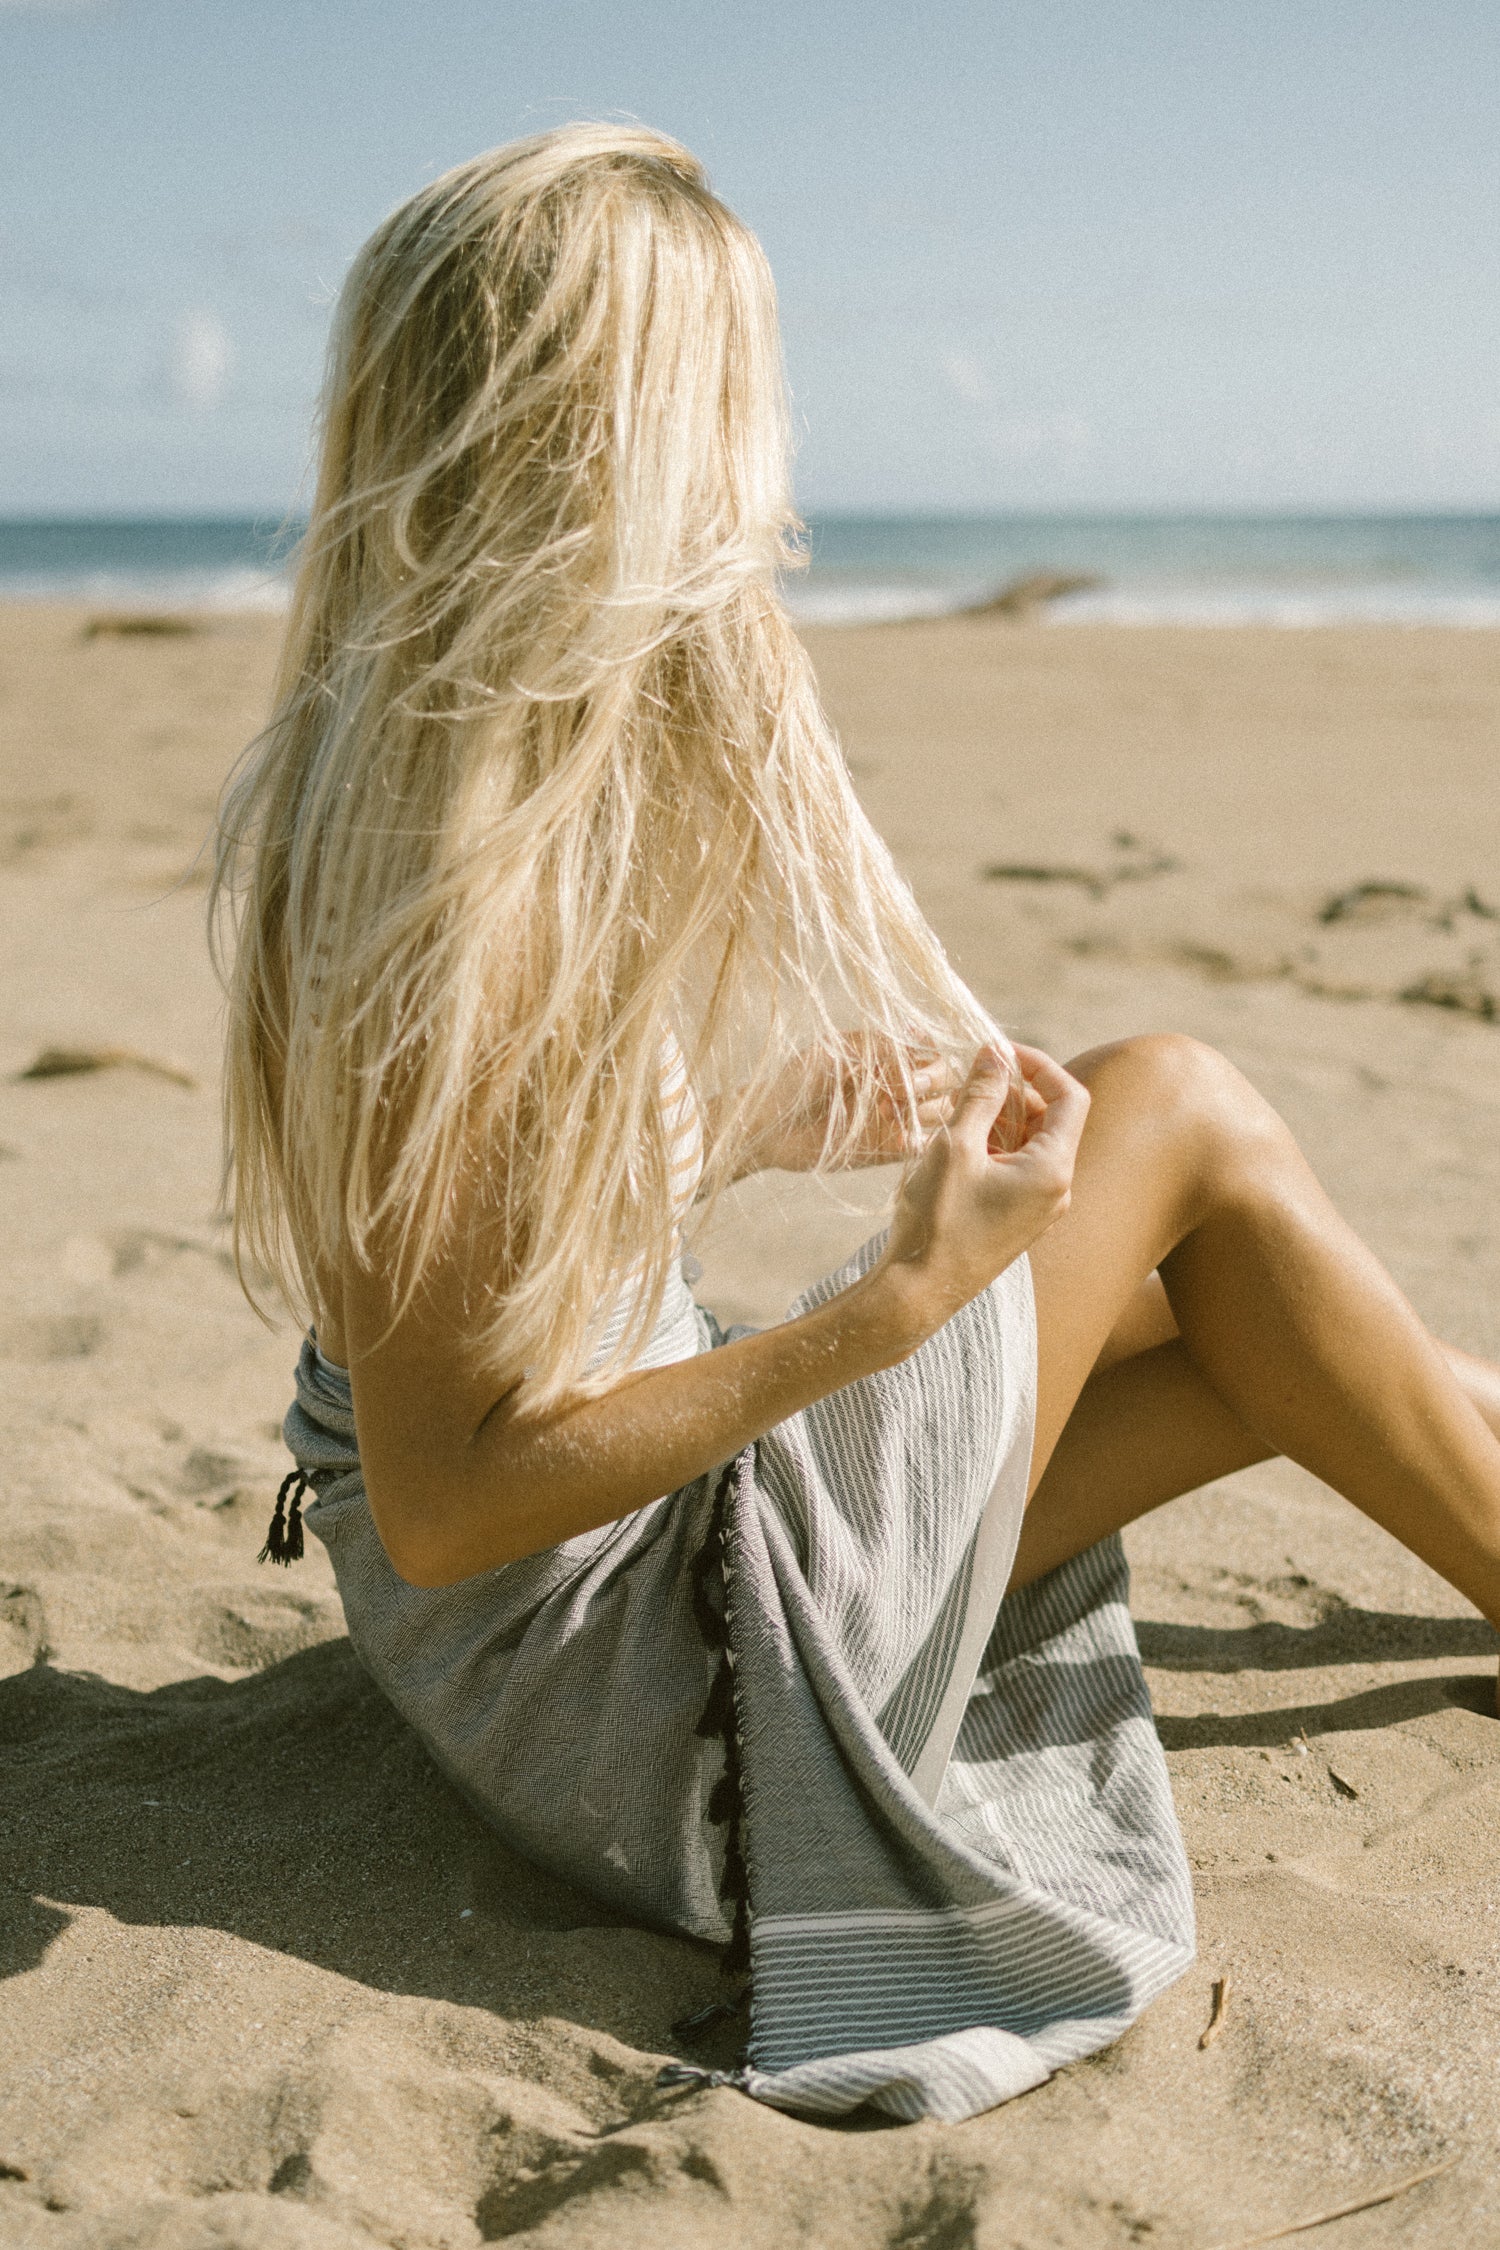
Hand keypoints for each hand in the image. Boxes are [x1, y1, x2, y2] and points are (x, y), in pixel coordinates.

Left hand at [744, 1033, 962, 1173]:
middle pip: (948, 1081)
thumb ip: (877, 1046)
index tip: (903, 1067)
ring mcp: (896, 1118)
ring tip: (888, 1114)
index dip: (928, 1059)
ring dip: (925, 1111)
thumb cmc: (795, 1081)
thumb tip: (919, 1034)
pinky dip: (919, 1140)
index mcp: (888, 1056)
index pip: (934, 1052)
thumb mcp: (835, 1052)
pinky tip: (898, 1138)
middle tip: (899, 1092)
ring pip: (941, 1112)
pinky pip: (921, 1145)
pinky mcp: (888, 1149)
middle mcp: (899, 1086)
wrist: (768, 1126)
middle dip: (931, 1084)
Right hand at [870, 1043, 1089, 1346]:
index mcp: (1053, 1170)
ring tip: (961, 1110)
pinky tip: (960, 1145)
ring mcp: (1041, 1209)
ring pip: (1034, 1144)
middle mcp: (1058, 1190)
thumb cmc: (937, 1221)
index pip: (1071, 1096)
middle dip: (1017, 1091)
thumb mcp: (956, 1145)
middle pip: (1054, 1119)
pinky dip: (997, 1147)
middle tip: (974, 1078)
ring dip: (1003, 1119)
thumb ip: (980, 1094)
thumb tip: (995, 1053)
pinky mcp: (1020, 1221)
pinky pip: (1020, 1169)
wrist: (919, 1293)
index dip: (1039, 1065)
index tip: (1000, 1053)